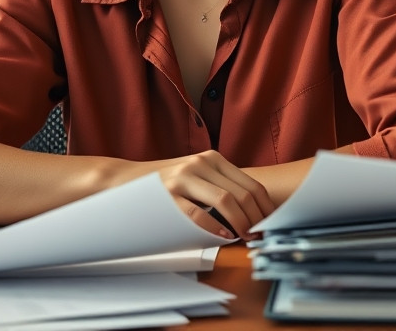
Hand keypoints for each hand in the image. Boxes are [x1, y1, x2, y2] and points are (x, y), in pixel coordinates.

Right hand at [126, 150, 275, 239]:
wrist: (124, 180)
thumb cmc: (165, 184)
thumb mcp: (196, 177)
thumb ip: (219, 186)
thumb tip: (252, 211)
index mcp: (212, 159)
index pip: (251, 184)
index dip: (265, 207)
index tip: (271, 224)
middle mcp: (201, 164)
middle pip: (242, 194)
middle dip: (256, 218)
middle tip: (260, 236)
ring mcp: (184, 177)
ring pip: (225, 200)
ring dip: (241, 223)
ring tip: (246, 237)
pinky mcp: (168, 194)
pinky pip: (198, 213)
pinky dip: (214, 227)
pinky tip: (223, 236)